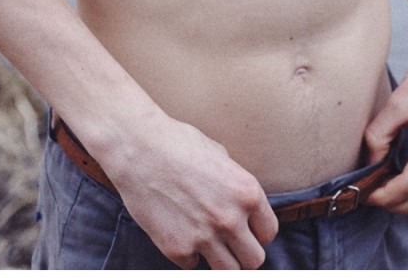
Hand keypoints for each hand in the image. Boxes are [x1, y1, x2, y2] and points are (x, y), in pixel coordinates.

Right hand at [102, 114, 278, 269]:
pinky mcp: (177, 249)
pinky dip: (189, 254)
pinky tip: (180, 232)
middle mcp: (230, 218)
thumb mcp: (220, 155)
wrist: (138, 147)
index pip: (269, 232)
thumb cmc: (179, 143)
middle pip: (254, 260)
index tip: (247, 229)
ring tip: (209, 243)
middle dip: (243, 252)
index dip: (257, 231)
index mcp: (247, 192)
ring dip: (220, 260)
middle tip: (230, 242)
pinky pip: (193, 265)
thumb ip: (235, 185)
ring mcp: (204, 237)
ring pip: (228, 272)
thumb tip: (243, 205)